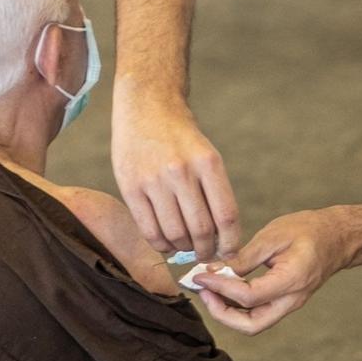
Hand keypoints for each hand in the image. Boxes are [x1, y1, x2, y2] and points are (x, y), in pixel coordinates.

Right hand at [111, 91, 241, 259]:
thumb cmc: (180, 137)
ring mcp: (154, 180)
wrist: (146, 106)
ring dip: (183, 249)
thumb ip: (213, 193)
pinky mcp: (130, 187)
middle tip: (206, 253)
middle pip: (201, 230)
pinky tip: (166, 241)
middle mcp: (181, 171)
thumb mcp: (206, 155)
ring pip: (175, 235)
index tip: (230, 253)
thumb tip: (221, 240)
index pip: (226, 215)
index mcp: (208, 162)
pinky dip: (161, 244)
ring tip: (185, 245)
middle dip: (206, 250)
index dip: (231, 243)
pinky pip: (149, 230)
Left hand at [194, 209, 352, 335]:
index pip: (248, 296)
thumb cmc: (309, 230)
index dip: (220, 288)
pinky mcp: (284, 302)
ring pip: (253, 324)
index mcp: (291, 280)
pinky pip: (258, 314)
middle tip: (203, 292)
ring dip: (227, 313)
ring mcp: (289, 304)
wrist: (338, 238)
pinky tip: (223, 288)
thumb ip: (244, 257)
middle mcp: (291, 300)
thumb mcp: (274, 235)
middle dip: (221, 314)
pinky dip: (237, 307)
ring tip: (209, 290)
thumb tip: (214, 270)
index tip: (200, 276)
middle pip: (251, 326)